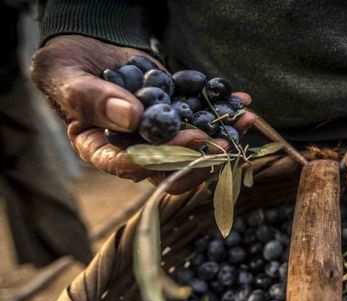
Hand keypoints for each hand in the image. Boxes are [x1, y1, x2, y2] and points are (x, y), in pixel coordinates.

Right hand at [31, 35, 255, 193]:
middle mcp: (134, 150)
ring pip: (194, 149)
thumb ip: (90, 98)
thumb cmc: (67, 67)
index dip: (162, 158)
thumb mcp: (64, 77)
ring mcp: (159, 136)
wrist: (89, 48)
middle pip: (170, 169)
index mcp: (101, 150)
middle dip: (201, 157)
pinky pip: (202, 120)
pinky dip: (224, 112)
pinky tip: (242, 102)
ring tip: (244, 120)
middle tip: (224, 142)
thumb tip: (132, 118)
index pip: (130, 165)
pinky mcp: (177, 118)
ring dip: (222, 137)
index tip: (189, 142)